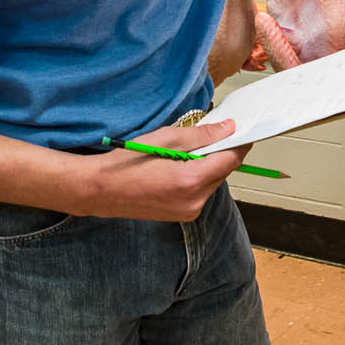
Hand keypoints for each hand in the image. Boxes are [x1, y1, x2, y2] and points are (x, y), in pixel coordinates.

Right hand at [80, 119, 252, 220]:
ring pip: (213, 182)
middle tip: (212, 134)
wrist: (101, 190)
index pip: (231, 159)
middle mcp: (194, 201)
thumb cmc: (128, 162)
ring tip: (187, 152)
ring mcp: (189, 212)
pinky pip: (202, 192)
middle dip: (221, 153)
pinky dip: (199, 177)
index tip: (242, 130)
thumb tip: (229, 129)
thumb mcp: (167, 138)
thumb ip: (202, 135)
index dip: (239, 143)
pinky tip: (180, 166)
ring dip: (209, 165)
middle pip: (224, 171)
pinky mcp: (183, 216)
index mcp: (191, 181)